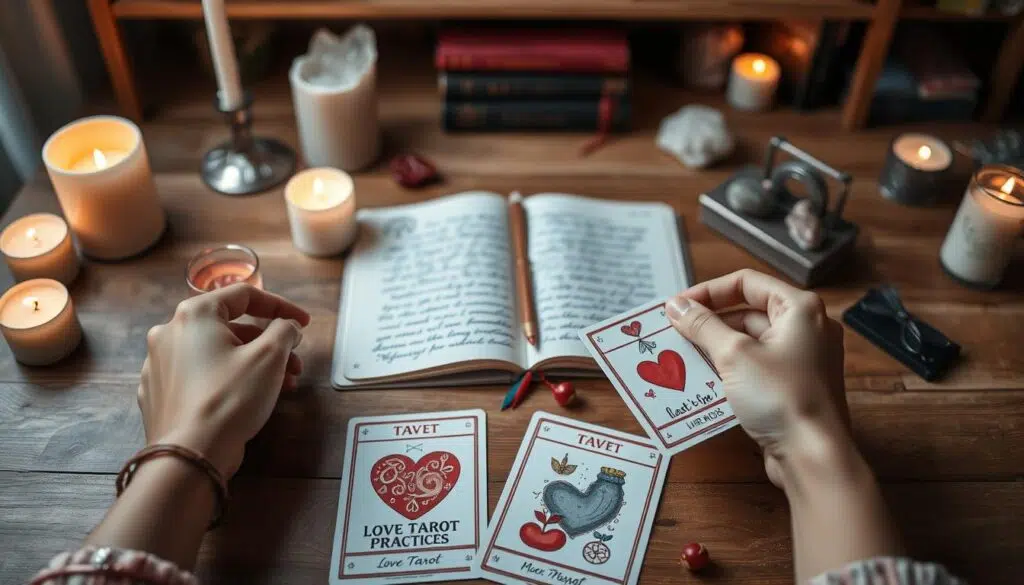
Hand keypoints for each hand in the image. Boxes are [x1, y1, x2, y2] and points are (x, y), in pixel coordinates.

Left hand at [138, 284, 310, 477]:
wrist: (190, 454)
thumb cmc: (230, 398)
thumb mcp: (269, 357)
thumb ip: (283, 330)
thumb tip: (285, 326)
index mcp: (194, 314)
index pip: (244, 295)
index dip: (281, 306)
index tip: (303, 323)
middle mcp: (169, 332)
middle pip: (230, 327)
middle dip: (268, 344)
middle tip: (294, 362)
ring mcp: (158, 364)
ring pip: (215, 353)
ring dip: (252, 363)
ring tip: (281, 385)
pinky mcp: (157, 393)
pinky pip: (199, 376)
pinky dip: (227, 379)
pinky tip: (247, 397)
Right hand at [664, 270, 849, 488]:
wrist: (813, 456)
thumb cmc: (781, 397)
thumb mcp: (733, 354)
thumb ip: (702, 325)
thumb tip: (676, 306)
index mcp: (800, 309)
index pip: (746, 282)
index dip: (708, 291)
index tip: (678, 307)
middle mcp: (806, 328)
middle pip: (748, 311)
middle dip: (709, 322)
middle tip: (675, 333)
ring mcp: (802, 359)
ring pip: (750, 341)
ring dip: (716, 347)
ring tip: (682, 355)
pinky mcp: (794, 386)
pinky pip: (756, 366)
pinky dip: (730, 369)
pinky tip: (703, 379)